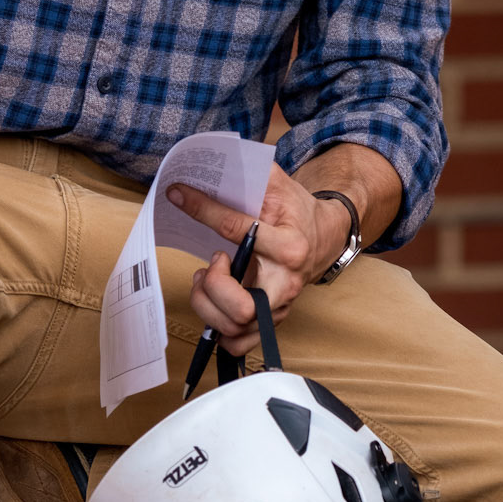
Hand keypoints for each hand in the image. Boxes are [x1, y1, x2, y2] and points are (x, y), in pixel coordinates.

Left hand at [167, 165, 350, 358]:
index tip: (178, 195)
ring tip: (207, 279)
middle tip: (214, 262)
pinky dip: (217, 328)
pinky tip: (214, 301)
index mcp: (289, 245)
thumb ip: (249, 170)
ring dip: (207, 305)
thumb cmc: (295, 210)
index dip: (201, 208)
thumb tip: (210, 158)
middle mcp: (286, 283)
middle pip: (240, 308)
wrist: (324, 236)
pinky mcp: (270, 321)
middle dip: (213, 287)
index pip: (237, 230)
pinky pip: (238, 343)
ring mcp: (279, 307)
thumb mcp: (277, 183)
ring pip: (233, 328)